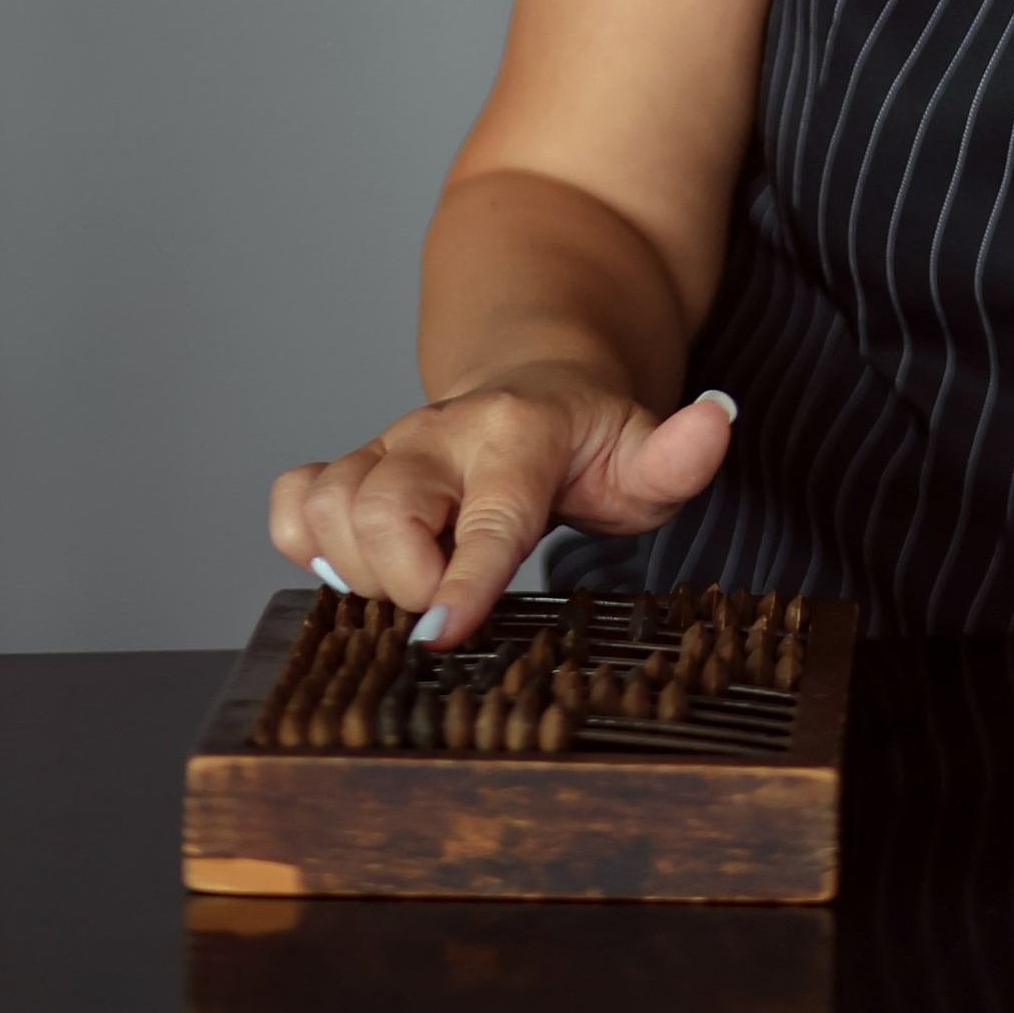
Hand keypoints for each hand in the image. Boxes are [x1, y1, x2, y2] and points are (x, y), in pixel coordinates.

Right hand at [269, 374, 735, 646]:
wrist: (539, 378)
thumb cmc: (591, 440)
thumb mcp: (644, 453)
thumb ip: (678, 454)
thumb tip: (717, 420)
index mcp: (519, 436)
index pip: (489, 515)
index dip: (462, 577)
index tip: (442, 634)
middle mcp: (441, 434)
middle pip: (380, 507)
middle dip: (402, 578)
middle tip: (445, 606)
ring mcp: (388, 446)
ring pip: (328, 503)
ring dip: (353, 564)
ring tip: (414, 579)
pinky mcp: (349, 463)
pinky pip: (295, 498)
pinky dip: (305, 540)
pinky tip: (356, 564)